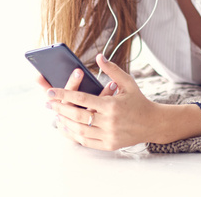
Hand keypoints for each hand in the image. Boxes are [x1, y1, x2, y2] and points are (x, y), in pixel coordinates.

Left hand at [46, 54, 160, 150]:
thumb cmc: (139, 101)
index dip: (64, 94)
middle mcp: (109, 122)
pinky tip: (66, 127)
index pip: (82, 99)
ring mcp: (109, 135)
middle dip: (59, 108)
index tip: (50, 91)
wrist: (153, 123)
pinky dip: (73, 135)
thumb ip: (112, 70)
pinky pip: (86, 141)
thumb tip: (99, 56)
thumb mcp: (128, 82)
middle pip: (77, 115)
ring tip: (55, 114)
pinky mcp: (109, 145)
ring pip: (79, 130)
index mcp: (112, 105)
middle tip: (48, 102)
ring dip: (64, 122)